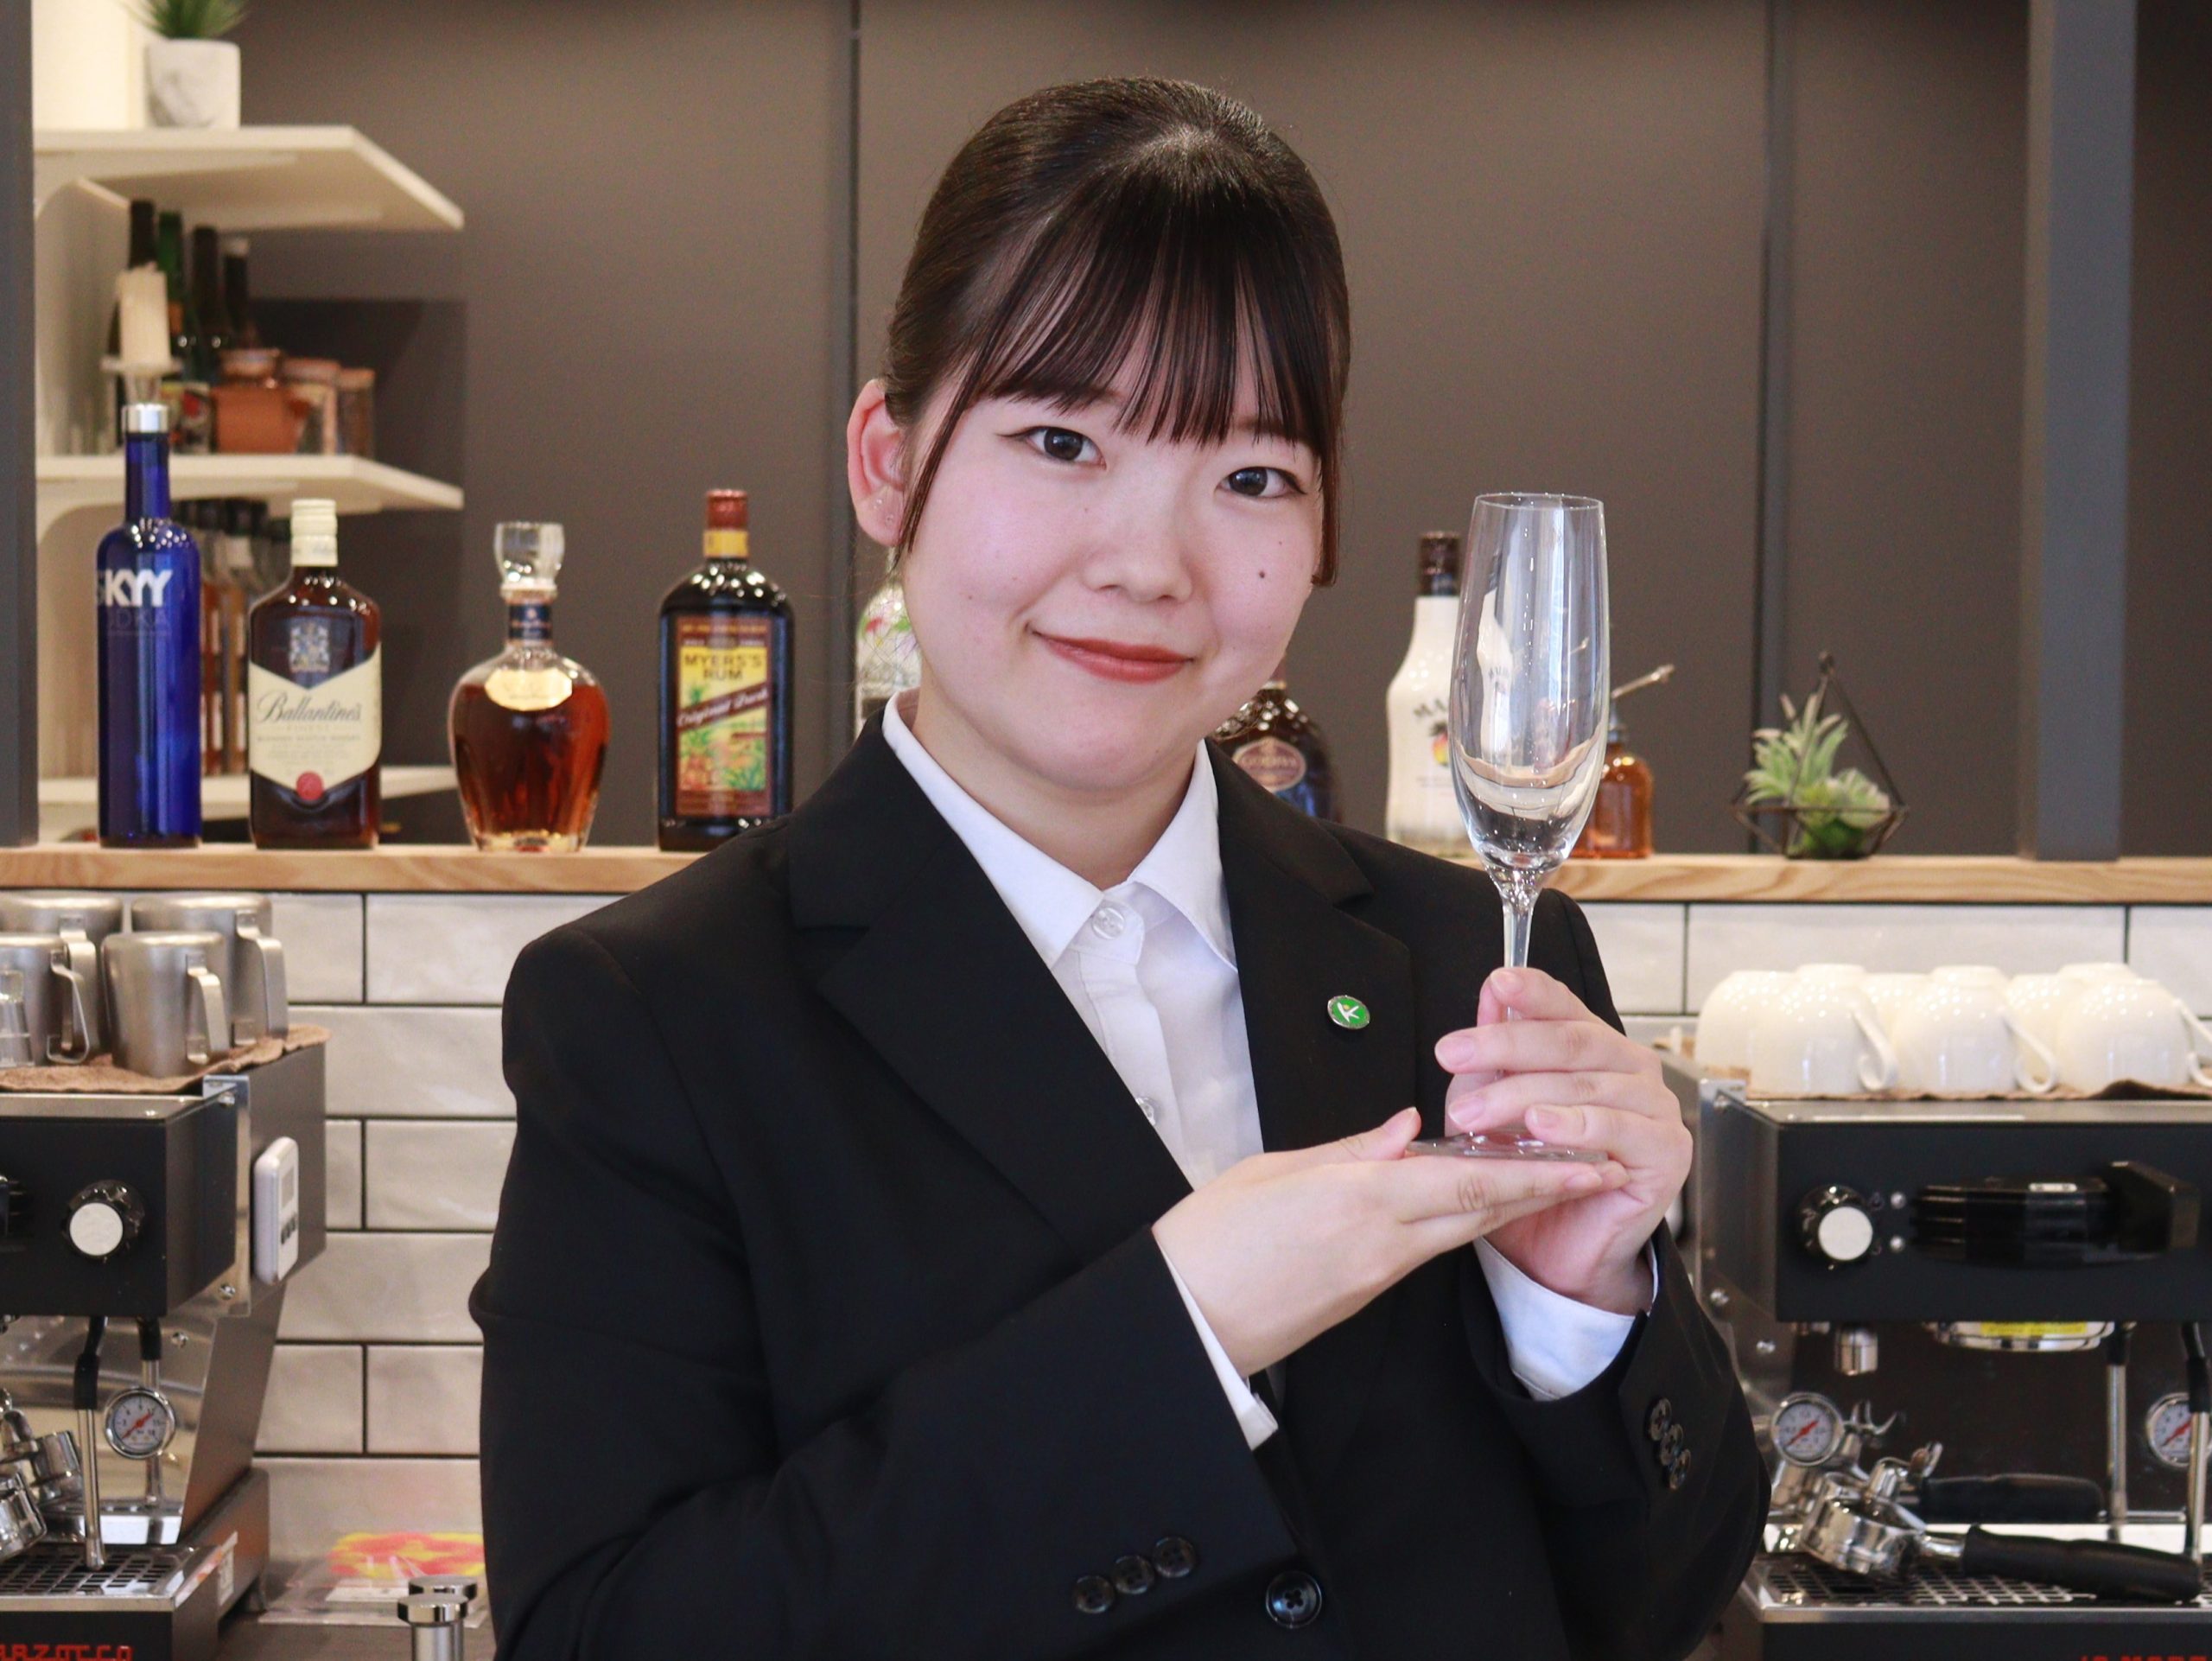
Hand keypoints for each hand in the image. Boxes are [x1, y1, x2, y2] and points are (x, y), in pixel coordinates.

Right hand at [1152, 1106, 1627, 1376]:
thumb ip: (1349, 1149)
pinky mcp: (1363, 1297)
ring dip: (1507, 1204)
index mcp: (1356, 1199)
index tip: (1583, 1156)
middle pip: (1478, 1210)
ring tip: (1552, 1179)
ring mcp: (1375, 1276)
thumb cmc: (1211, 1239)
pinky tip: (1473, 1203)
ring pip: (1457, 1231)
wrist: (1186, 1320)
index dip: (1532, 1169)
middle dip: (1543, 1188)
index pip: (1464, 1178)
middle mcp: (1380, 1243)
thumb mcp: (1273, 1170)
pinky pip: (1426, 1251)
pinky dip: (1459, 1223)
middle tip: (1597, 1164)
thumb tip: (1405, 1129)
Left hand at [1438, 967, 1688, 1314]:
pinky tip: (1539, 1126)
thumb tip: (1492, 995)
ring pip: (1586, 1084)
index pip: (1565, 1006)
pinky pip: (1618, 1127)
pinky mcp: (1665, 1151)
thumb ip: (1495, 1055)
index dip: (1532, 992)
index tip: (1496, 983)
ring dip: (1522, 1095)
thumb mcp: (1496, 1107)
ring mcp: (1654, 1107)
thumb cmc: (1529, 1174)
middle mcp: (1630, 1068)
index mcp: (1595, 1047)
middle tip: (1451, 1054)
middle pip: (1570, 1041)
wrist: (1556, 1252)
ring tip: (1473, 1112)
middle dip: (1504, 1046)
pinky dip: (1576, 1124)